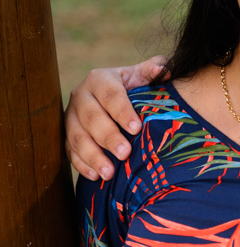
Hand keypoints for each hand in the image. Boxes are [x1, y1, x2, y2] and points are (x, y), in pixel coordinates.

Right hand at [65, 56, 166, 180]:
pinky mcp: (67, 136)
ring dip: (93, 156)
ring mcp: (71, 117)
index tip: (137, 128)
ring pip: (77, 137)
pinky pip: (70, 151)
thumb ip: (152, 72)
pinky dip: (82, 165)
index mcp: (100, 79)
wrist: (109, 99)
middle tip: (125, 154)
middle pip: (92, 118)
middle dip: (108, 137)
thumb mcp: (141, 77)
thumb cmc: (132, 89)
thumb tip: (165, 70)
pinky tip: (95, 177)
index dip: (123, 112)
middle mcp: (81, 96)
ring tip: (110, 173)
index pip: (111, 95)